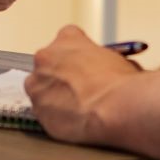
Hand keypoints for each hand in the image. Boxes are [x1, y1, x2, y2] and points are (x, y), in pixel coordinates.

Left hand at [26, 24, 139, 144]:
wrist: (116, 108)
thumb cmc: (122, 83)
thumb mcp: (119, 60)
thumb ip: (104, 61)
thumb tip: (108, 71)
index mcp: (68, 39)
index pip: (66, 39)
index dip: (77, 54)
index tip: (84, 65)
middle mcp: (46, 58)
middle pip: (48, 63)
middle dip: (61, 74)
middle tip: (79, 89)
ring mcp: (38, 85)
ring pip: (41, 89)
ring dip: (54, 96)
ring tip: (77, 108)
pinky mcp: (38, 110)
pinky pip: (44, 112)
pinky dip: (55, 117)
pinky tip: (73, 121)